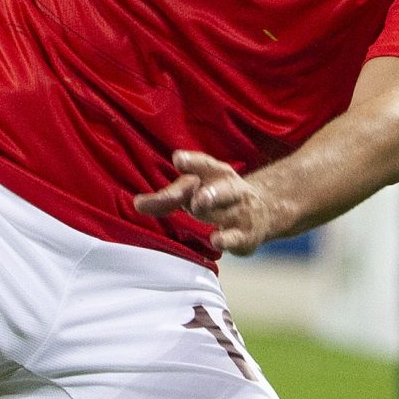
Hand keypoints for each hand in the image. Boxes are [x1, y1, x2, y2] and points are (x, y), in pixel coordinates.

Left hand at [134, 150, 284, 256]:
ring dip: (211, 212)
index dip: (192, 162)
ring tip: (200, 206)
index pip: (204, 166)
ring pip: (224, 213)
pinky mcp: (245, 235)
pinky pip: (235, 238)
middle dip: (209, 192)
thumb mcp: (194, 191)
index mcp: (215, 174)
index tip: (178, 158)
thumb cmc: (215, 198)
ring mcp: (240, 212)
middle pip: (221, 189)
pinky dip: (226, 239)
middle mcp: (230, 189)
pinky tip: (216, 240)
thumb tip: (136, 203)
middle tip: (197, 197)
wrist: (262, 212)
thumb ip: (167, 198)